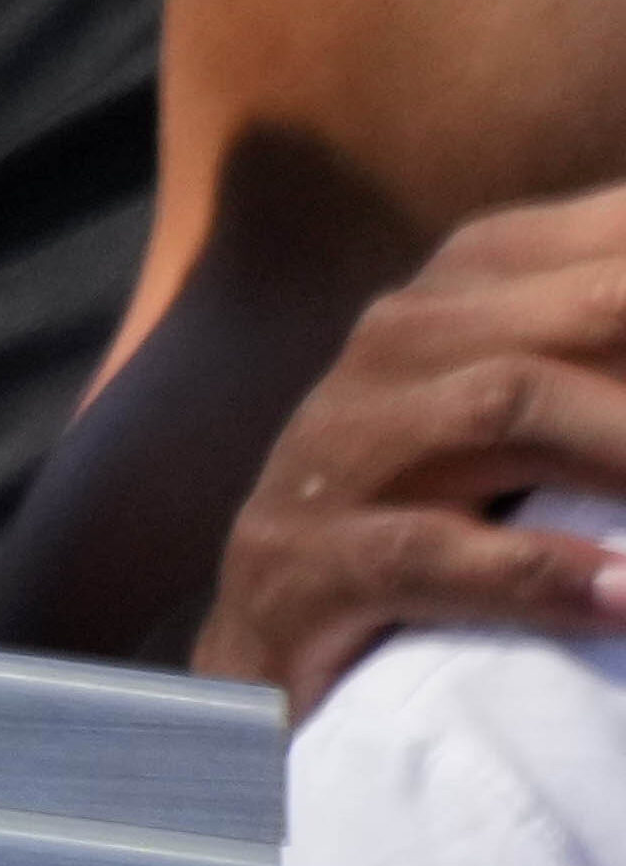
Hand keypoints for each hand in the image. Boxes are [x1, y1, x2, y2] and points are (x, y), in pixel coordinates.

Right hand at [190, 177, 625, 719]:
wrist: (274, 619)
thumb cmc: (440, 503)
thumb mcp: (531, 408)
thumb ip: (600, 346)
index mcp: (457, 297)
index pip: (603, 246)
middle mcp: (397, 350)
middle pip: (581, 312)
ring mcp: (347, 452)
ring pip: (505, 407)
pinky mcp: (313, 563)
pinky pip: (429, 553)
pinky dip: (535, 572)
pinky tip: (622, 597)